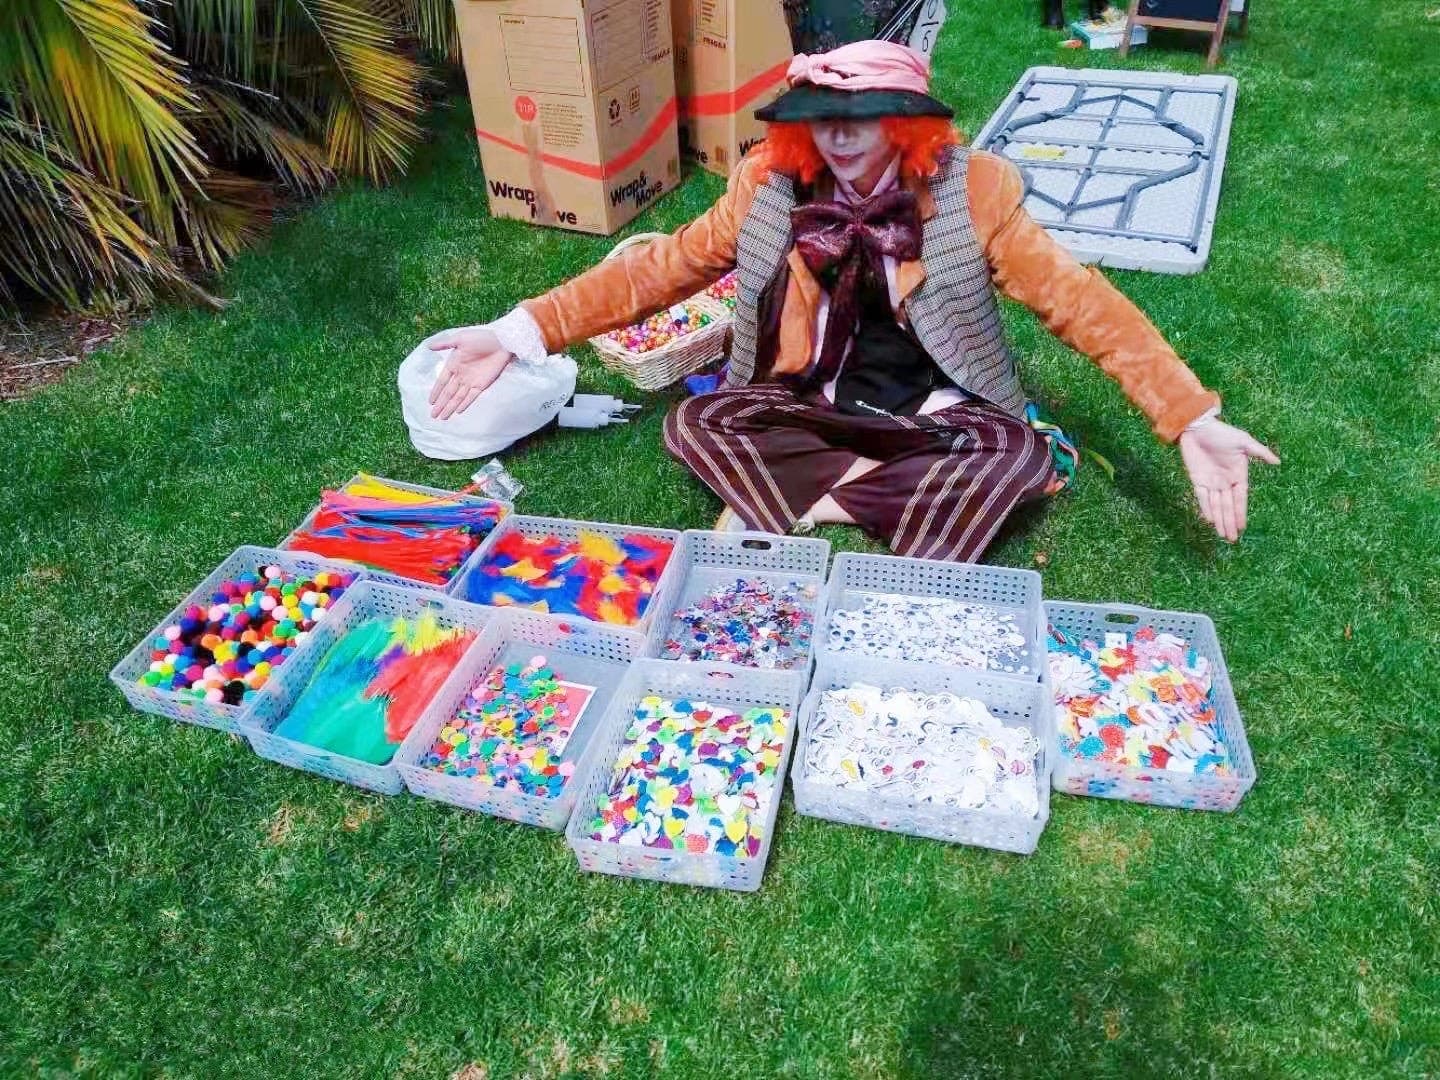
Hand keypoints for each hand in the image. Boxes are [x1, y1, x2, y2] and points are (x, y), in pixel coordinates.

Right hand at [425, 326, 512, 419]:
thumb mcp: (460, 338)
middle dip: (441, 404)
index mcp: (453, 364)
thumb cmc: (480, 338)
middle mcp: (460, 375)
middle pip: (448, 393)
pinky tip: (458, 411)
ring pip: (458, 397)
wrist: (501, 342)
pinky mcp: (482, 384)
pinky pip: (471, 396)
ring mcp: (471, 381)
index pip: (442, 382)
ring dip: (450, 407)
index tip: (430, 402)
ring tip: (443, 417)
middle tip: (433, 416)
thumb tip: (428, 346)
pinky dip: (465, 403)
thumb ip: (444, 344)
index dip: (436, 392)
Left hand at [1178, 418, 1279, 542]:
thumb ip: (1260, 452)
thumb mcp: (1244, 442)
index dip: (1241, 513)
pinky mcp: (1197, 480)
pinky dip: (1205, 508)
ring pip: (1215, 505)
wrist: (1198, 427)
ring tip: (1221, 535)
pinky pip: (1201, 497)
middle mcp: (1225, 482)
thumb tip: (1278, 463)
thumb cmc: (1222, 433)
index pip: (1240, 499)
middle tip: (1231, 540)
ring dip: (1219, 520)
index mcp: (1238, 475)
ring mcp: (1211, 482)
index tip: (1242, 528)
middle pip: (1228, 506)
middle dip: (1230, 523)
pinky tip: (1208, 520)